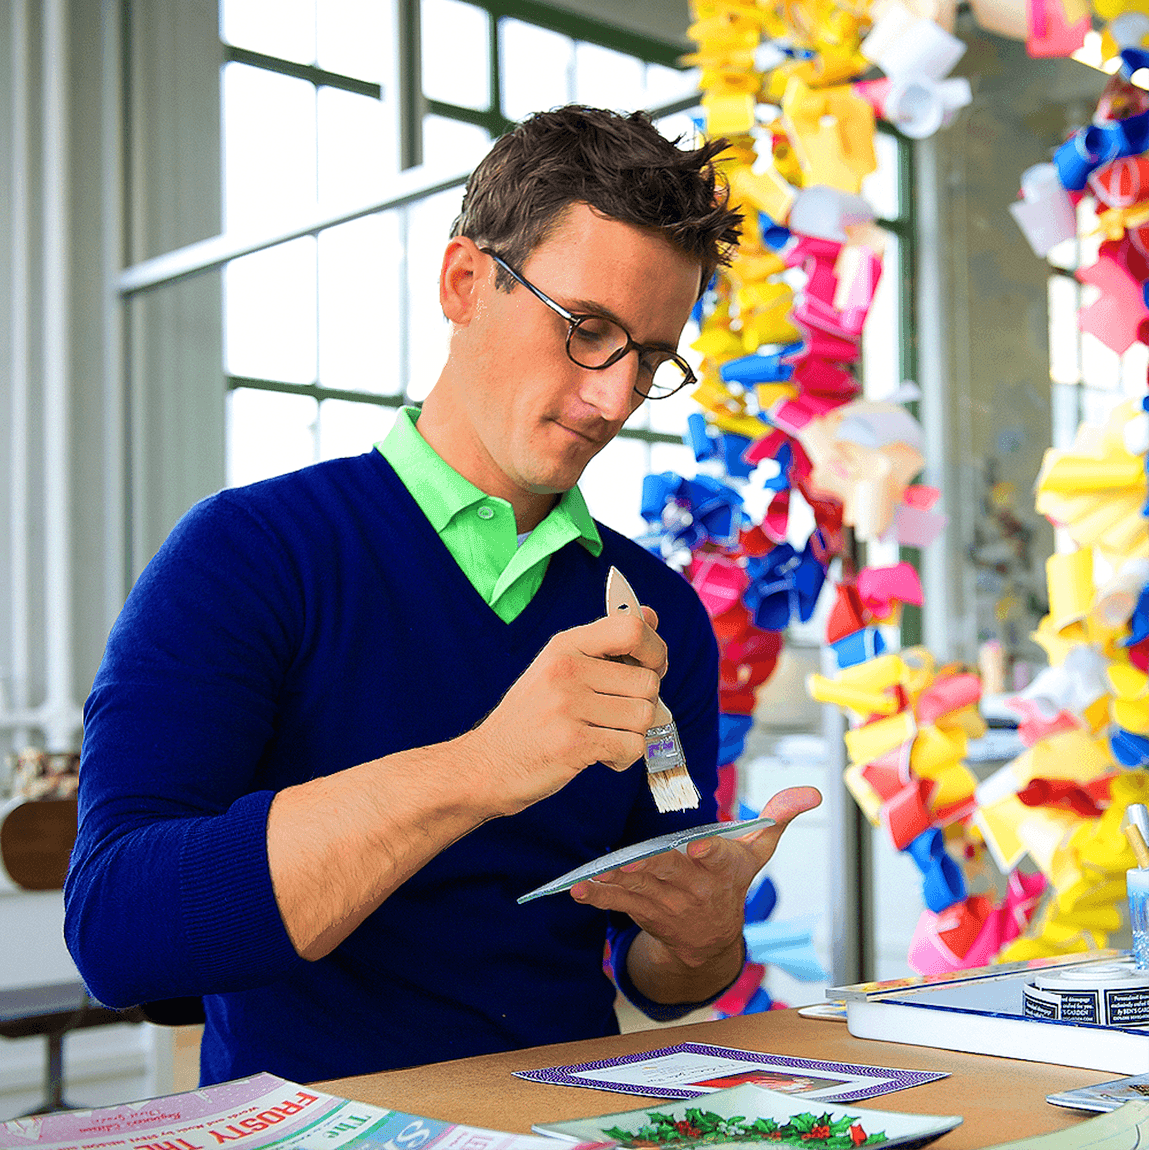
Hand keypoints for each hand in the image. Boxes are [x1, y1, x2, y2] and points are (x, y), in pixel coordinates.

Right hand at [465, 608, 668, 818]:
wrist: (486, 765)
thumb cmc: (530, 719)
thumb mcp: (560, 668)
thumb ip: (606, 644)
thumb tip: (652, 615)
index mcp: (565, 645)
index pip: (632, 629)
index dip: (655, 651)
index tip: (650, 669)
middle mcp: (566, 669)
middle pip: (648, 682)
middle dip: (643, 705)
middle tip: (614, 717)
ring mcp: (567, 705)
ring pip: (645, 716)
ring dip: (632, 735)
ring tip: (602, 737)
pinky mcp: (573, 742)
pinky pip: (632, 746)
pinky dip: (623, 757)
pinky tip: (599, 756)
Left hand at [569, 786, 821, 999]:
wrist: (709, 940)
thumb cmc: (731, 880)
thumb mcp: (757, 851)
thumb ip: (779, 817)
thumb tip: (814, 791)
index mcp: (723, 868)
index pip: (718, 859)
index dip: (709, 854)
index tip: (698, 847)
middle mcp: (695, 889)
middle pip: (672, 874)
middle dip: (653, 868)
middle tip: (634, 859)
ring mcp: (666, 904)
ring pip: (641, 891)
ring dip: (618, 882)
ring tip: (598, 873)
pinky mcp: (641, 912)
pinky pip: (617, 904)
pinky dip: (596, 896)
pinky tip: (578, 888)